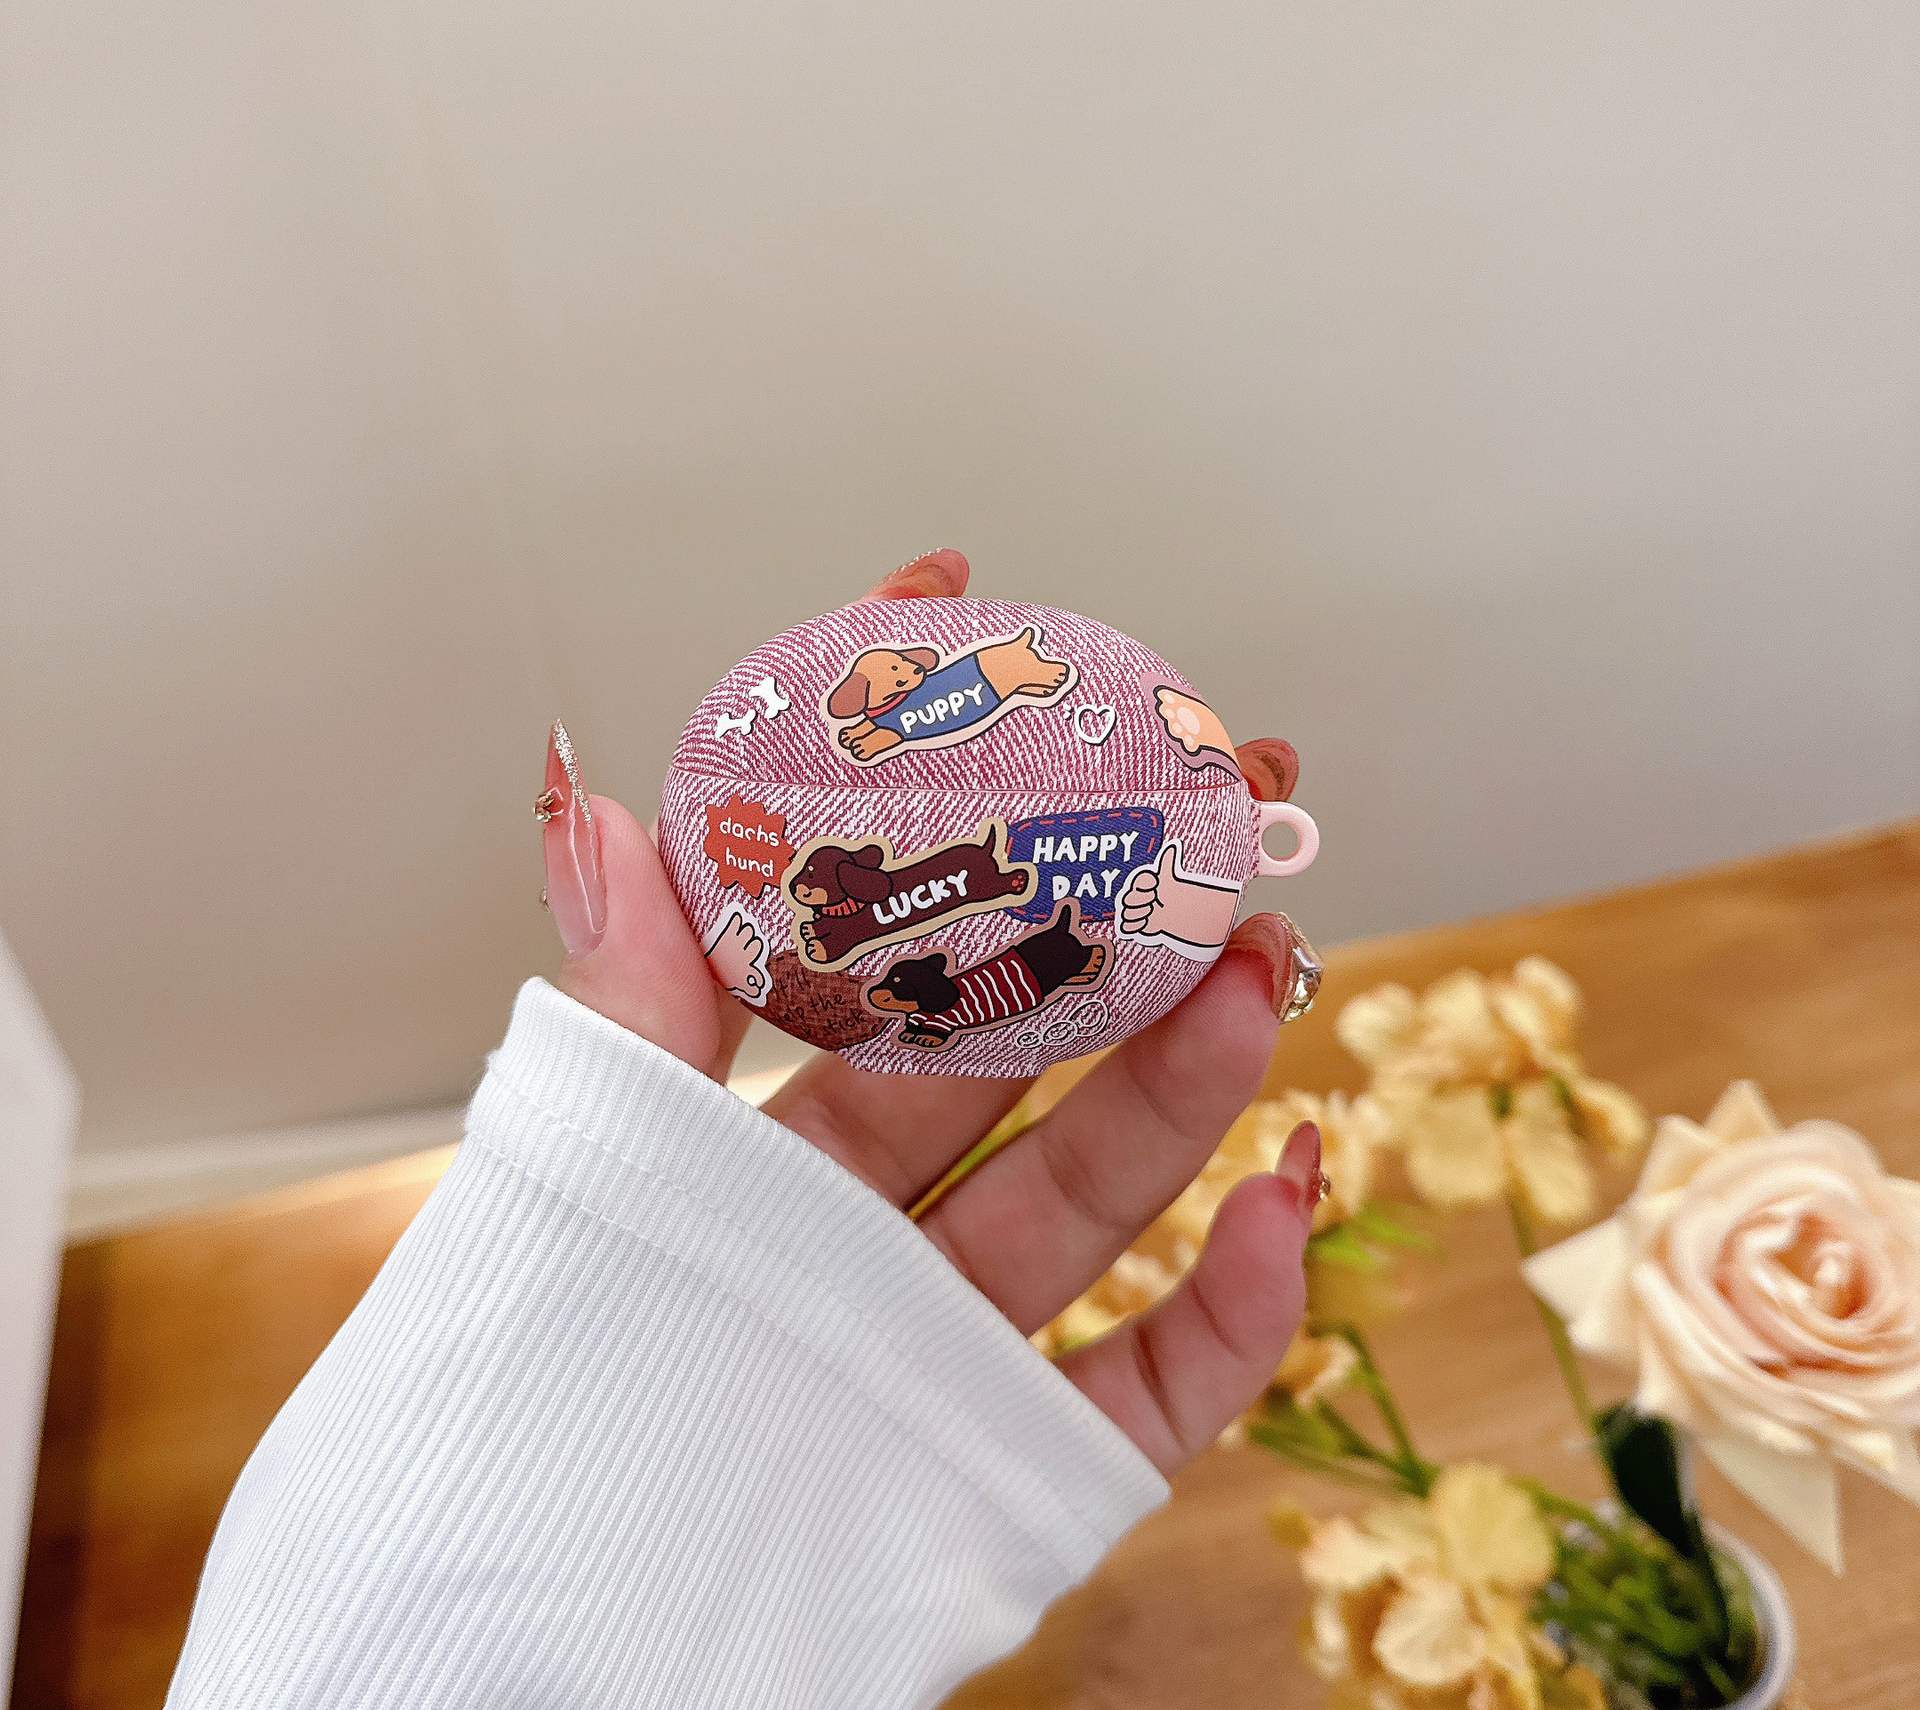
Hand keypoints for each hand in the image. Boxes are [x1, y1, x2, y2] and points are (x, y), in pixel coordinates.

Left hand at [540, 548, 1318, 1475]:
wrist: (532, 1655)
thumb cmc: (542, 1402)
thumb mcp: (588, 1167)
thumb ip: (628, 997)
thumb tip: (594, 793)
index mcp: (758, 1139)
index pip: (863, 937)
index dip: (921, 789)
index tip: (977, 617)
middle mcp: (863, 1223)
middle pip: (1021, 1048)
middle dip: (1122, 919)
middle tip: (1216, 801)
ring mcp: (946, 1337)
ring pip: (1096, 1183)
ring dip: (1194, 1072)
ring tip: (1266, 955)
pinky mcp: (1011, 1463)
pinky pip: (1151, 1384)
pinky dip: (1238, 1306)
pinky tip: (1291, 1196)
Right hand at [1117, 840, 1239, 955]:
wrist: (1180, 913)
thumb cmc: (1175, 893)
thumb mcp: (1171, 877)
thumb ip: (1168, 861)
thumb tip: (1172, 845)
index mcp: (1142, 881)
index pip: (1136, 881)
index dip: (1145, 884)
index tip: (1156, 885)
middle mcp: (1136, 895)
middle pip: (1127, 898)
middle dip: (1141, 900)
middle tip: (1154, 900)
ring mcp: (1135, 909)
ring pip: (1126, 912)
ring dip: (1139, 913)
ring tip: (1152, 911)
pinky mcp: (1135, 923)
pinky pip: (1126, 925)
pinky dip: (1135, 925)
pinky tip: (1147, 922)